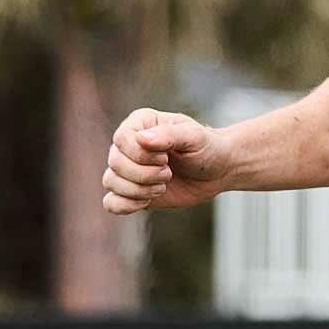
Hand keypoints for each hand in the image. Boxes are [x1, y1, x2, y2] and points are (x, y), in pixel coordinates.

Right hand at [102, 108, 227, 215]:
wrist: (218, 171)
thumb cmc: (207, 148)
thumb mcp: (194, 137)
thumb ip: (169, 135)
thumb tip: (141, 139)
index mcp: (140, 123)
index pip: (122, 139)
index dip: (142, 155)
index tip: (167, 157)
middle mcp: (128, 145)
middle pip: (115, 163)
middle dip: (144, 174)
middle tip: (169, 173)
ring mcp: (127, 169)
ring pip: (111, 182)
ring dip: (139, 190)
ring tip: (163, 186)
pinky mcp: (131, 191)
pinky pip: (111, 203)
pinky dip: (126, 205)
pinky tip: (148, 200)